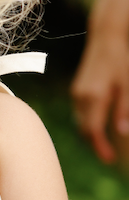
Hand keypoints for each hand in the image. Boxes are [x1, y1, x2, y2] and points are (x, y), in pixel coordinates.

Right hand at [71, 29, 128, 164]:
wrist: (105, 39)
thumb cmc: (121, 62)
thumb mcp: (128, 86)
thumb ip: (123, 110)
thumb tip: (122, 133)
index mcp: (95, 96)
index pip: (94, 129)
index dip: (100, 147)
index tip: (109, 159)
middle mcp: (81, 96)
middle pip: (84, 129)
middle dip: (95, 145)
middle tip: (109, 157)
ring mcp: (76, 93)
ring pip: (80, 122)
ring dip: (90, 135)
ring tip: (104, 144)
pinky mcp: (76, 90)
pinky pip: (79, 113)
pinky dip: (87, 123)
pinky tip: (98, 126)